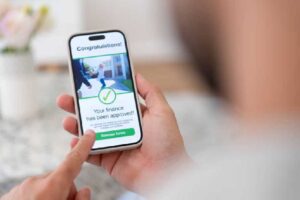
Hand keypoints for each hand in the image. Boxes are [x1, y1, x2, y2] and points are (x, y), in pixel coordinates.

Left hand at [1, 131, 94, 199]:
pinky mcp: (11, 195)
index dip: (83, 147)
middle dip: (66, 192)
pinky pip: (31, 193)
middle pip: (61, 180)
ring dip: (50, 198)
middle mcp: (35, 182)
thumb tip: (84, 190)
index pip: (72, 161)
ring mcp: (21, 188)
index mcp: (51, 187)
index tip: (89, 134)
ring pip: (46, 188)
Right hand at [56, 73, 191, 192]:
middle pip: (97, 114)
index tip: (85, 83)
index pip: (112, 100)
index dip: (98, 92)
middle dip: (80, 106)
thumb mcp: (161, 111)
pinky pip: (90, 153)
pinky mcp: (108, 160)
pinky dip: (80, 148)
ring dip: (76, 126)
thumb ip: (150, 92)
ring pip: (90, 132)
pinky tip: (74, 141)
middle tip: (66, 99)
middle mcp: (121, 128)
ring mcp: (113, 143)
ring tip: (67, 120)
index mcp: (133, 116)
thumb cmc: (166, 141)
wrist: (165, 173)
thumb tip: (137, 75)